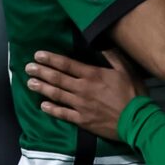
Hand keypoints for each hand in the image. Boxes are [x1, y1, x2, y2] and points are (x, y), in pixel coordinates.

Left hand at [24, 50, 141, 140]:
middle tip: (28, 68)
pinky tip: (42, 105)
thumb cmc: (133, 94)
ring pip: (57, 95)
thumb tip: (102, 43)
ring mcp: (81, 105)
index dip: (51, 59)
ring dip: (42, 88)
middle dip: (41, 72)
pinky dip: (52, 109)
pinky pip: (63, 114)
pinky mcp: (82, 120)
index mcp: (93, 75)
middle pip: (57, 78)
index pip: (67, 64)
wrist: (137, 121)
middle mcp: (83, 89)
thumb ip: (112, 56)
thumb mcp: (126, 70)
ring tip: (29, 83)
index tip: (38, 55)